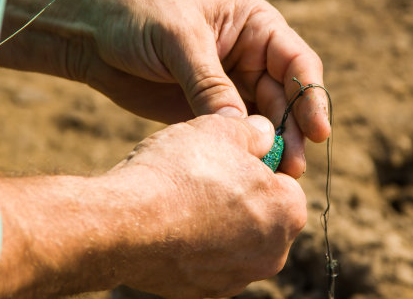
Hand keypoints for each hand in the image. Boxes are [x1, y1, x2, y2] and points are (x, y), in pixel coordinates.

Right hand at [0, 114, 306, 297]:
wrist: (123, 224)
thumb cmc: (180, 172)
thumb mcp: (223, 129)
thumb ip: (254, 131)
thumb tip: (264, 133)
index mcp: (288, 212)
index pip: (285, 181)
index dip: (257, 163)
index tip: (231, 155)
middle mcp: (272, 254)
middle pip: (261, 212)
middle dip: (239, 193)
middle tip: (205, 173)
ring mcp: (236, 278)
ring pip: (233, 237)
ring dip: (215, 218)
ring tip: (182, 197)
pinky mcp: (202, 292)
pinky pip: (206, 259)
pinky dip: (193, 243)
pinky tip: (169, 224)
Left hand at [84, 0, 329, 176]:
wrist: (91, 32)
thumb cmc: (138, 16)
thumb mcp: (179, 40)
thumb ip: (211, 84)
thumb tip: (242, 131)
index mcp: (255, 27)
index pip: (297, 63)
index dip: (311, 97)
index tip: (317, 131)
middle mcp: (251, 57)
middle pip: (286, 98)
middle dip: (293, 130)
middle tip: (293, 165)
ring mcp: (231, 86)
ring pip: (266, 121)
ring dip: (273, 147)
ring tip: (277, 175)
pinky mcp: (209, 111)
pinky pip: (236, 135)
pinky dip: (245, 153)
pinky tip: (249, 171)